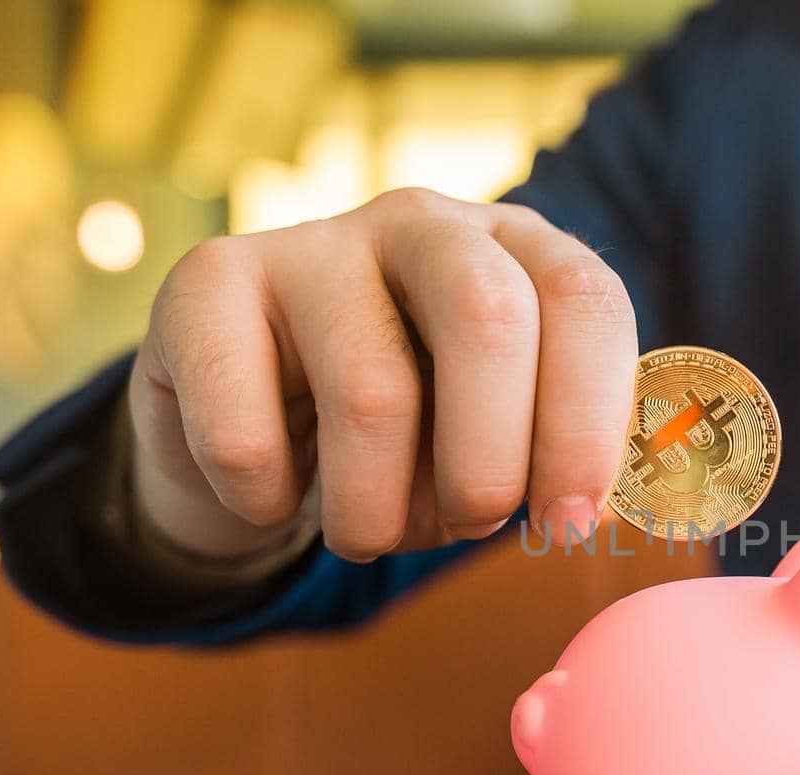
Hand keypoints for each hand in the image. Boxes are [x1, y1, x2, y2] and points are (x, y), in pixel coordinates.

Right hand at [128, 188, 637, 563]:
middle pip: (488, 318)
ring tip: (371, 525)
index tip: (568, 521)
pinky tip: (278, 496)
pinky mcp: (207, 284)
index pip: (585, 298)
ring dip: (379, 511)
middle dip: (490, 462)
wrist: (254, 428)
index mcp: (520, 248)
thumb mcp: (498, 440)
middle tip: (468, 523)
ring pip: (374, 396)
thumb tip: (593, 510)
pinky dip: (272, 503)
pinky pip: (247, 433)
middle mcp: (425, 222)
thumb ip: (559, 460)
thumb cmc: (411, 439)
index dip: (588, 420)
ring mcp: (312, 241)